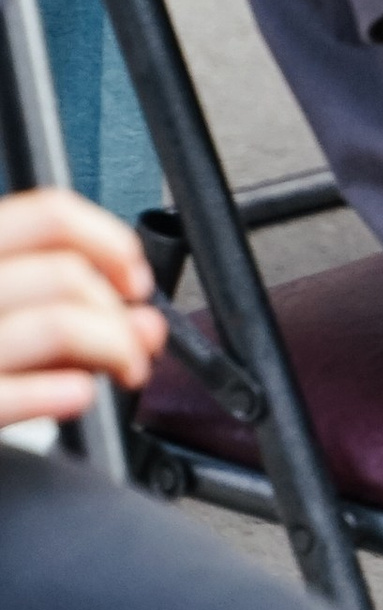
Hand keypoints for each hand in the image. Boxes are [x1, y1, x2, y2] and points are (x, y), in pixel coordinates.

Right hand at [0, 189, 164, 426]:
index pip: (48, 214)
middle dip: (120, 311)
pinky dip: (58, 392)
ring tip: (121, 370)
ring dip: (112, 348)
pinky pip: (6, 395)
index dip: (109, 242)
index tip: (132, 279)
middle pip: (63, 272)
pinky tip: (77, 394)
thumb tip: (142, 317)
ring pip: (56, 324)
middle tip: (135, 343)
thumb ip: (55, 304)